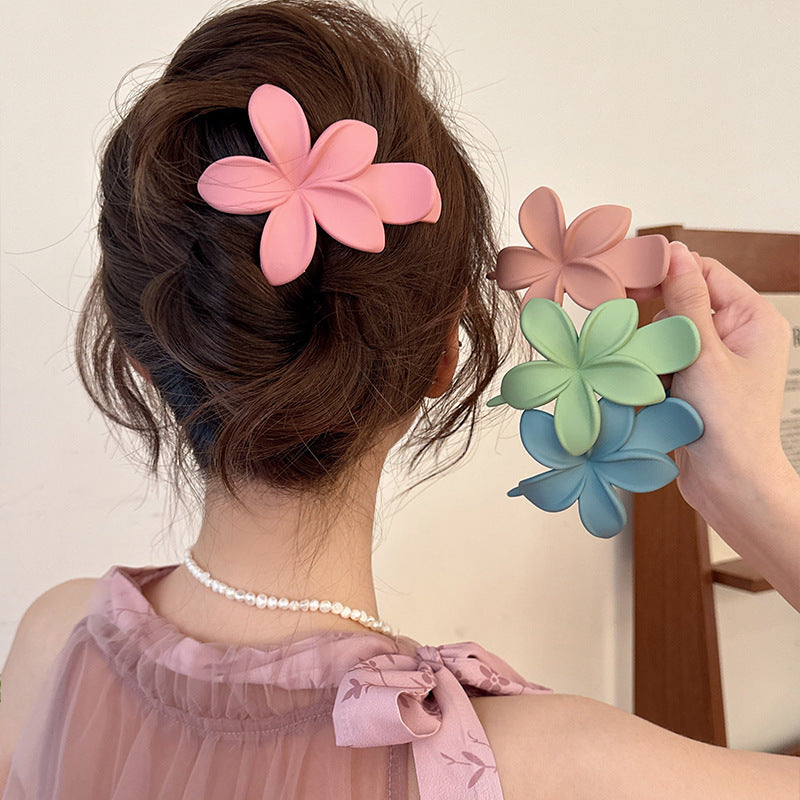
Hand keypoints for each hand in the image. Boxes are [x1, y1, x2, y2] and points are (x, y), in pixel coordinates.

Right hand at [637, 242, 791, 525]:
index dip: (668, 271)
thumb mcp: (704, 353)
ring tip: (652, 377)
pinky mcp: (696, 383)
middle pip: (683, 304)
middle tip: (635, 331)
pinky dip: (653, 372)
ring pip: (667, 335)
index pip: (706, 272)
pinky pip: (665, 361)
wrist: (729, 484)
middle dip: (657, 321)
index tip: (630, 277)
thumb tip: (675, 254)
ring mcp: (716, 361)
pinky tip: (652, 392)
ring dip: (652, 351)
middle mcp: (737, 336)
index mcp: (752, 319)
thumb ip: (686, 301)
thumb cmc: (730, 424)